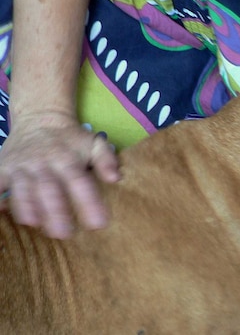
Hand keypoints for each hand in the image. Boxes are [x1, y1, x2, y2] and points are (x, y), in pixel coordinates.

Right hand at [0, 112, 119, 237]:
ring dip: (26, 207)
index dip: (89, 203)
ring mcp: (20, 166)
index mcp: (68, 159)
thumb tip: (116, 178)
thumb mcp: (94, 143)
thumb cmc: (71, 139)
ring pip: (21, 188)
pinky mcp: (2, 168)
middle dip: (55, 211)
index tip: (98, 224)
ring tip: (34, 224)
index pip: (80, 182)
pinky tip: (2, 211)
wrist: (40, 118)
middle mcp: (43, 163)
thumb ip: (106, 160)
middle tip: (64, 234)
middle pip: (49, 189)